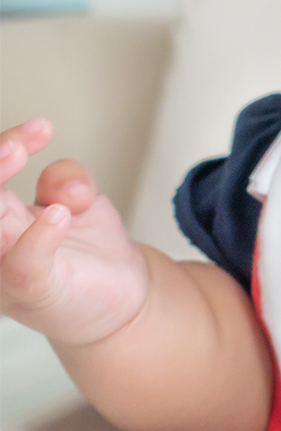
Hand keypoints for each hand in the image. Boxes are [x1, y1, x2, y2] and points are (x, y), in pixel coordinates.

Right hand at [0, 119, 149, 345]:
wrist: (120, 301)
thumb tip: (62, 186)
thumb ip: (65, 181)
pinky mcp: (35, 292)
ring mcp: (6, 272)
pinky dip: (36, 236)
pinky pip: (22, 264)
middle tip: (17, 144)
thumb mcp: (76, 201)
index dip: (3, 147)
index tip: (42, 128)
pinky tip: (59, 214)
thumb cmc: (87, 252)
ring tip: (18, 154)